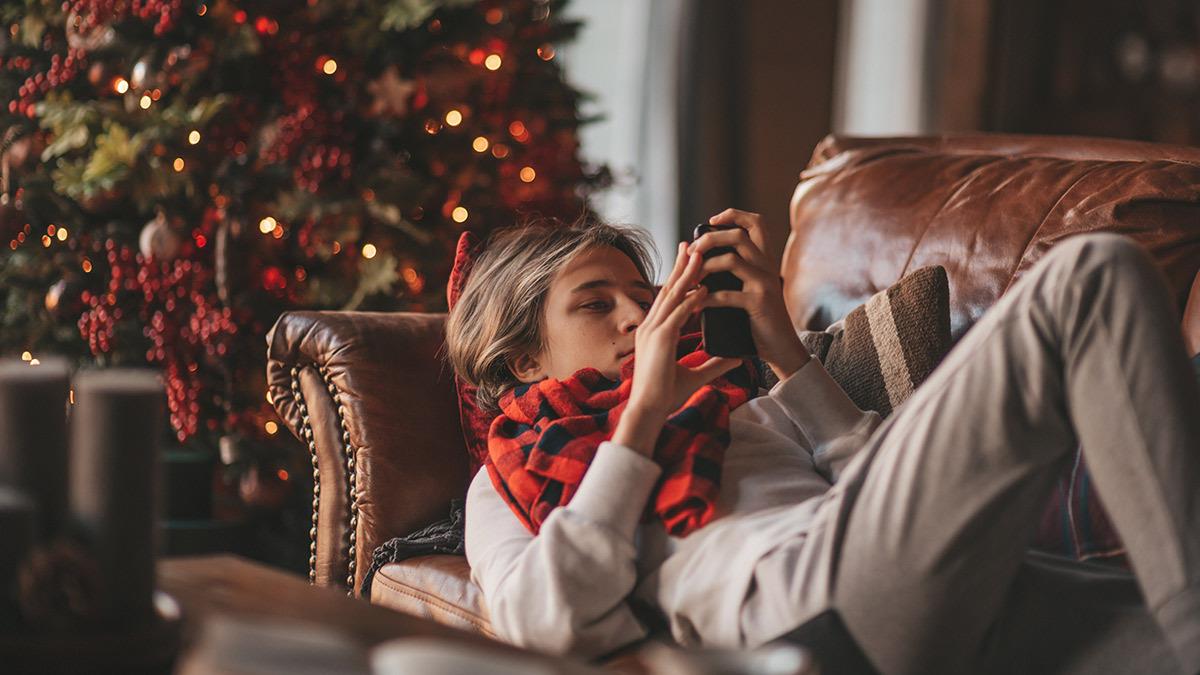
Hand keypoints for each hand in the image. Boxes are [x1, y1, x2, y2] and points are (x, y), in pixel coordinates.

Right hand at [614, 242, 741, 455]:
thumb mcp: (695, 376)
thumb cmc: (665, 395)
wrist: (649, 410)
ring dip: (688, 274)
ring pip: (673, 296)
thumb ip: (714, 364)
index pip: (668, 297)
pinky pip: (677, 314)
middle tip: (694, 243)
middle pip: (669, 289)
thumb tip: (736, 358)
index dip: (680, 277)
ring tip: (701, 254)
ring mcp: (653, 331)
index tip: (691, 260)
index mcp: (654, 332)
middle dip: (683, 266)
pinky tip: (704, 289)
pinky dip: (691, 300)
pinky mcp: (660, 340)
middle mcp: (651, 326)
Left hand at [690, 208, 809, 381]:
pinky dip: (706, 298)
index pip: (756, 222)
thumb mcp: (750, 289)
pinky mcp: (759, 303)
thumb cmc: (759, 319)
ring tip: (689, 280)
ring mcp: (765, 284)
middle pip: (738, 236)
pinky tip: (695, 305)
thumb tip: (702, 258)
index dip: (734, 215)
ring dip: (704, 268)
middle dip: (709, 239)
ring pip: (731, 260)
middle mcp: (768, 266)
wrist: (781, 348)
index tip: (711, 221)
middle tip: (691, 252)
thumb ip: (736, 272)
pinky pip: (726, 294)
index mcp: (765, 260)